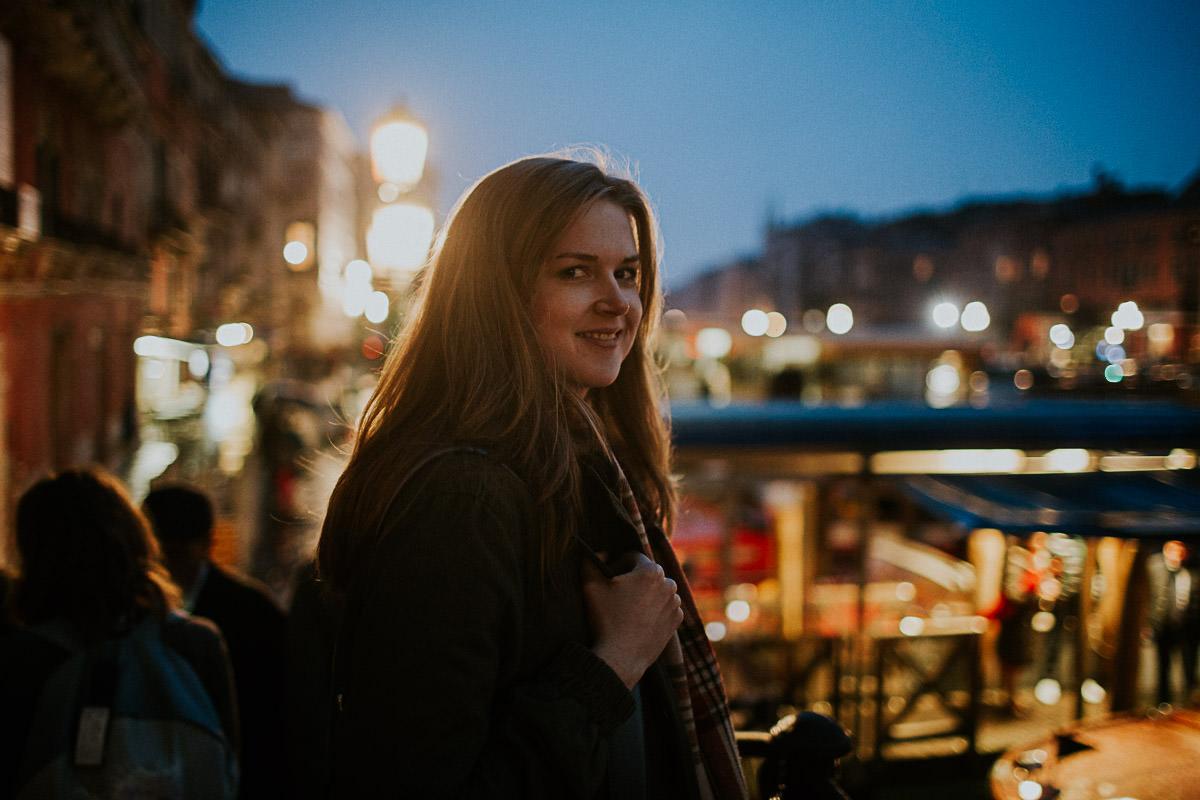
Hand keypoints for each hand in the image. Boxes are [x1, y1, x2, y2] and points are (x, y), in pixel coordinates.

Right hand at [582, 552, 682, 688]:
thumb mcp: (591, 585)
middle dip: (633, 580)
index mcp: (651, 570)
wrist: (621, 656)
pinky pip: (665, 607)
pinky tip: (639, 620)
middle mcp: (669, 584)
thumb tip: (599, 552)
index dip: (617, 565)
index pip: (632, 557)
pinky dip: (654, 610)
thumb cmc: (606, 618)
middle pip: (646, 574)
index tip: (608, 580)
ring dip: (645, 594)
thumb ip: (590, 560)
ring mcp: (675, 604)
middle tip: (616, 596)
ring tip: (627, 609)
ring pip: (657, 590)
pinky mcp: (676, 621)